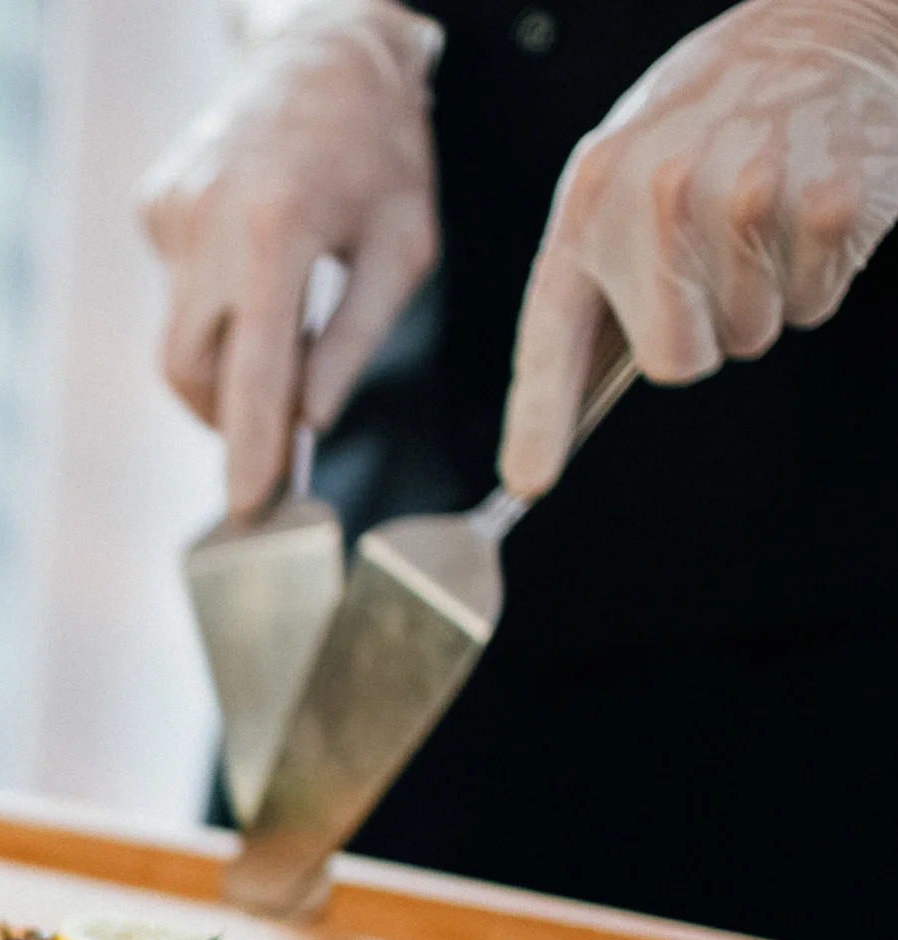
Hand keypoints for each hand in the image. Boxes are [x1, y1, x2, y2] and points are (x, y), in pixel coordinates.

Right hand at [141, 0, 443, 513]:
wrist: (321, 51)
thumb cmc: (381, 149)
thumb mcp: (402, 244)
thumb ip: (355, 338)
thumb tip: (312, 420)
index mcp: (277, 229)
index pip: (252, 368)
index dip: (247, 444)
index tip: (246, 504)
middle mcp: (207, 223)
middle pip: (189, 368)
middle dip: (222, 415)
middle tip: (268, 432)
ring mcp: (170, 214)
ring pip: (178, 334)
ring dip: (222, 359)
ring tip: (277, 325)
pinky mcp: (153, 208)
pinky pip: (177, 288)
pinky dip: (215, 301)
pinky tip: (256, 252)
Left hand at [502, 0, 897, 495]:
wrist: (819, 30)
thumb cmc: (708, 116)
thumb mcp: (621, 174)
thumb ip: (599, 272)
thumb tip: (579, 397)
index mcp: (590, 203)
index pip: (551, 336)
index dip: (539, 419)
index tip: (527, 481)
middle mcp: (655, 205)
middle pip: (674, 362)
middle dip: (699, 335)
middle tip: (711, 262)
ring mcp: (743, 205)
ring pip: (750, 339)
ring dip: (761, 297)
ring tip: (758, 216)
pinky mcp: (826, 210)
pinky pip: (814, 306)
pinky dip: (816, 274)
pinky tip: (803, 205)